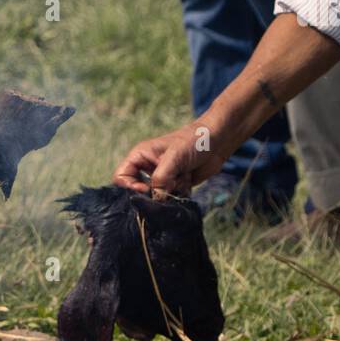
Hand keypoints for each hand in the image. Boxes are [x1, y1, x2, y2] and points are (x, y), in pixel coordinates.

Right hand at [112, 122, 227, 196]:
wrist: (218, 141)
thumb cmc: (194, 141)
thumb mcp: (174, 157)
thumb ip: (160, 178)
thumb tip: (155, 200)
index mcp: (140, 156)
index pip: (121, 177)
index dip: (130, 187)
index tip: (147, 190)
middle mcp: (147, 168)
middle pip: (138, 191)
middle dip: (154, 193)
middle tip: (169, 186)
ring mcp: (162, 178)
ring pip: (157, 197)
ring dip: (171, 192)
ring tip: (182, 177)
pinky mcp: (174, 186)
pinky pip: (170, 199)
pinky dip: (180, 194)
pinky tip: (188, 181)